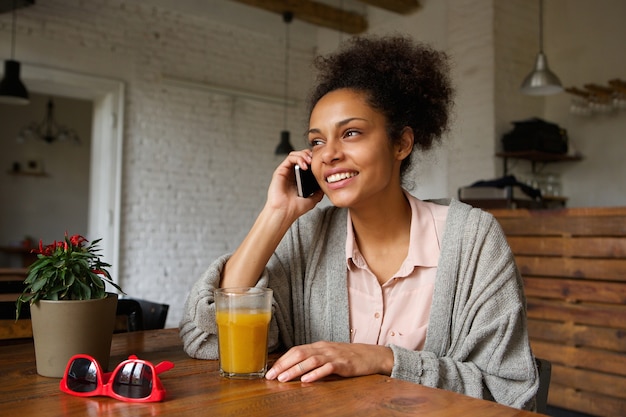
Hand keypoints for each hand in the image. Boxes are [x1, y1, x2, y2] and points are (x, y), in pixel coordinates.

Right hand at [265, 150, 323, 219]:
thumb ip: (318, 191)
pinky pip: (289, 158)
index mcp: (299, 179)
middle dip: (309, 155)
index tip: (321, 163)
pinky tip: (304, 165)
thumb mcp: (312, 199)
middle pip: (301, 156)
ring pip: (295, 154)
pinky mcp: (280, 171)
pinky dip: (298, 158)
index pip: (306, 163)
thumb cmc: (295, 208)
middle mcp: (292, 174)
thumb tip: (325, 185)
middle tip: (315, 160)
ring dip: (304, 155)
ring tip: (310, 162)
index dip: (313, 160)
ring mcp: (286, 172)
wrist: (285, 213)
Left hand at [265, 341, 393, 382]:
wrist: (371, 355)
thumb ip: (314, 359)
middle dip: (283, 365)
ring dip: (295, 370)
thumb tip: (295, 368)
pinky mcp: (344, 364)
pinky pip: (328, 368)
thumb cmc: (348, 357)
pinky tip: (307, 380)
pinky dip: (316, 374)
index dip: (282, 360)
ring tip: (284, 379)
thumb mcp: (329, 355)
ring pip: (311, 360)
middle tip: (271, 376)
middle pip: (300, 354)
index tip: (270, 370)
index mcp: (319, 346)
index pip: (296, 350)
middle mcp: (324, 348)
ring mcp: (334, 355)